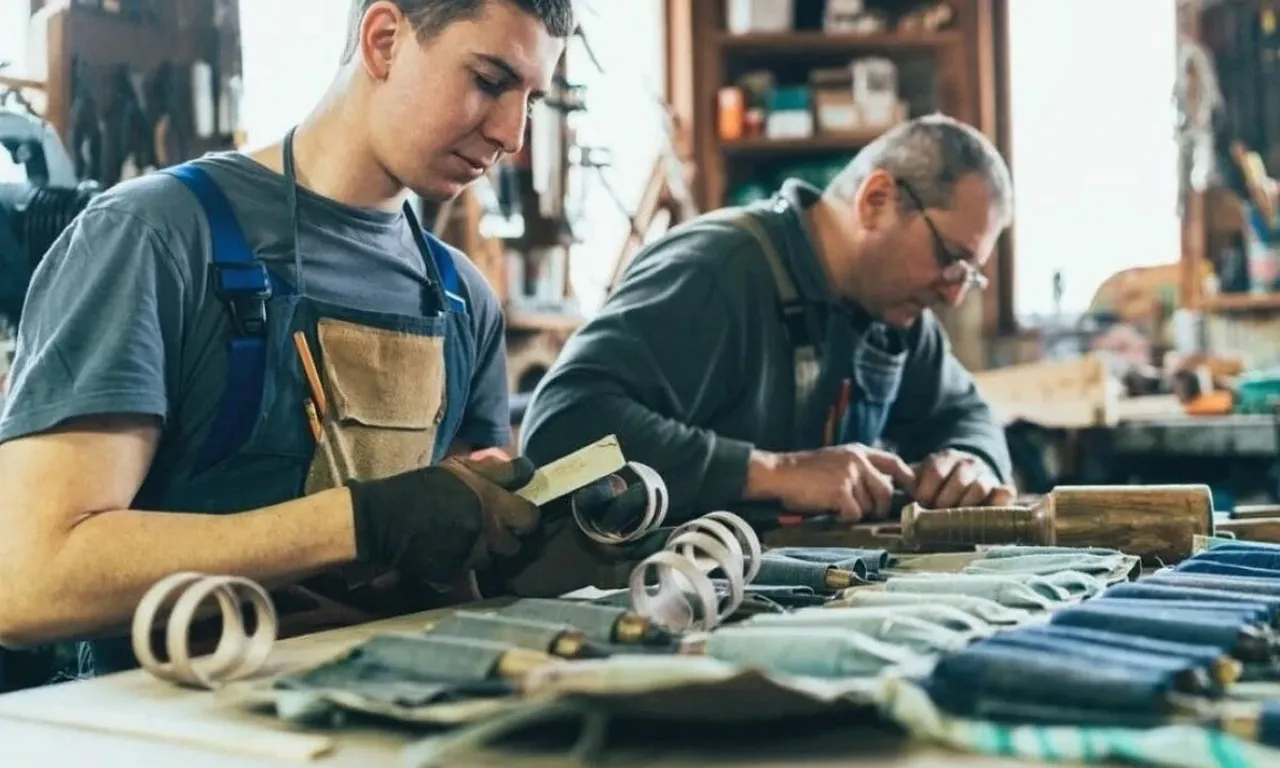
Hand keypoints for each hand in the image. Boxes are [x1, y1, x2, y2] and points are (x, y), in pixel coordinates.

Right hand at [345, 455, 539, 589]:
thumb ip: (495, 470)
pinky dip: (458, 565)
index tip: (516, 512)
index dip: (525, 515)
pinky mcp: (452, 574)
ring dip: (483, 552)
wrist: (382, 518)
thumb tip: (525, 468)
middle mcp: (488, 533)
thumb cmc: (422, 487)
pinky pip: (464, 573)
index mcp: (493, 503)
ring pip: (491, 560)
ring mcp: (470, 556)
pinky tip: (445, 552)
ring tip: (464, 540)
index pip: (530, 516)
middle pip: (515, 545)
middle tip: (491, 529)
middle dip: (506, 538)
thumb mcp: (460, 468)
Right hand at [747, 445, 915, 521]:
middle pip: (886, 491)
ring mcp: (850, 475)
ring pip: (869, 506)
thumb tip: (882, 490)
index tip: (913, 493)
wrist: (779, 474)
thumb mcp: (837, 461)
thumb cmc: (805, 472)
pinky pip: (854, 514)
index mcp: (859, 451)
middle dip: (879, 507)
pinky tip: (831, 511)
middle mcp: (858, 461)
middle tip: (866, 513)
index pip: (894, 463)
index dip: (907, 479)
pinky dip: (844, 518)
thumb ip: (860, 470)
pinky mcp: (841, 492)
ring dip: (856, 512)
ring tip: (837, 506)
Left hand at [912, 449, 1015, 508]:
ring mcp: (987, 476)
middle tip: (937, 514)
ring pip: (979, 487)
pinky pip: (1005, 492)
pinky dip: (1000, 500)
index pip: (936, 471)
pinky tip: (990, 510)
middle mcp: (969, 463)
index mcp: (946, 458)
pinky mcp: (1001, 489)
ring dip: (965, 505)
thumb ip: (907, 481)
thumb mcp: (921, 477)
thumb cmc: (937, 484)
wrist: (967, 477)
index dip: (926, 490)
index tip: (920, 504)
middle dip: (945, 501)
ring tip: (955, 518)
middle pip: (959, 480)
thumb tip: (888, 489)